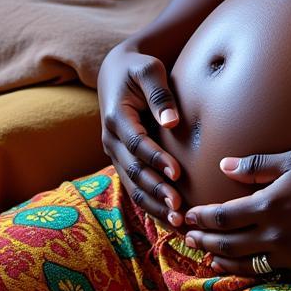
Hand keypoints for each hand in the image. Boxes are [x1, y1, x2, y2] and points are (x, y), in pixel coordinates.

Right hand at [97, 43, 184, 225]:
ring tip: (178, 221)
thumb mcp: (149, 70)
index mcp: (116, 117)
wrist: (116, 72)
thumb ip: (159, 94)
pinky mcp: (123, 161)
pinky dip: (151, 204)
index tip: (177, 172)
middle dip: (156, 191)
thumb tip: (172, 121)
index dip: (156, 159)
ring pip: (132, 186)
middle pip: (133, 172)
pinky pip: (135, 187)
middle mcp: (111, 140)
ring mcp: (115, 153)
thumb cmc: (137, 68)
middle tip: (180, 207)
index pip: (137, 143)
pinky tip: (170, 219)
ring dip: (153, 204)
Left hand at [182, 151, 290, 279]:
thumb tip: (224, 166)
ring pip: (245, 265)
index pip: (222, 217)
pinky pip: (270, 275)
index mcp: (269, 206)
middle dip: (204, 242)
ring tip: (208, 257)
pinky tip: (244, 267)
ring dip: (222, 261)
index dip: (201, 218)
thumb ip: (256, 165)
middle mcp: (275, 236)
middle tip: (188, 239)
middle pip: (227, 245)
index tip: (187, 216)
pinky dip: (250, 272)